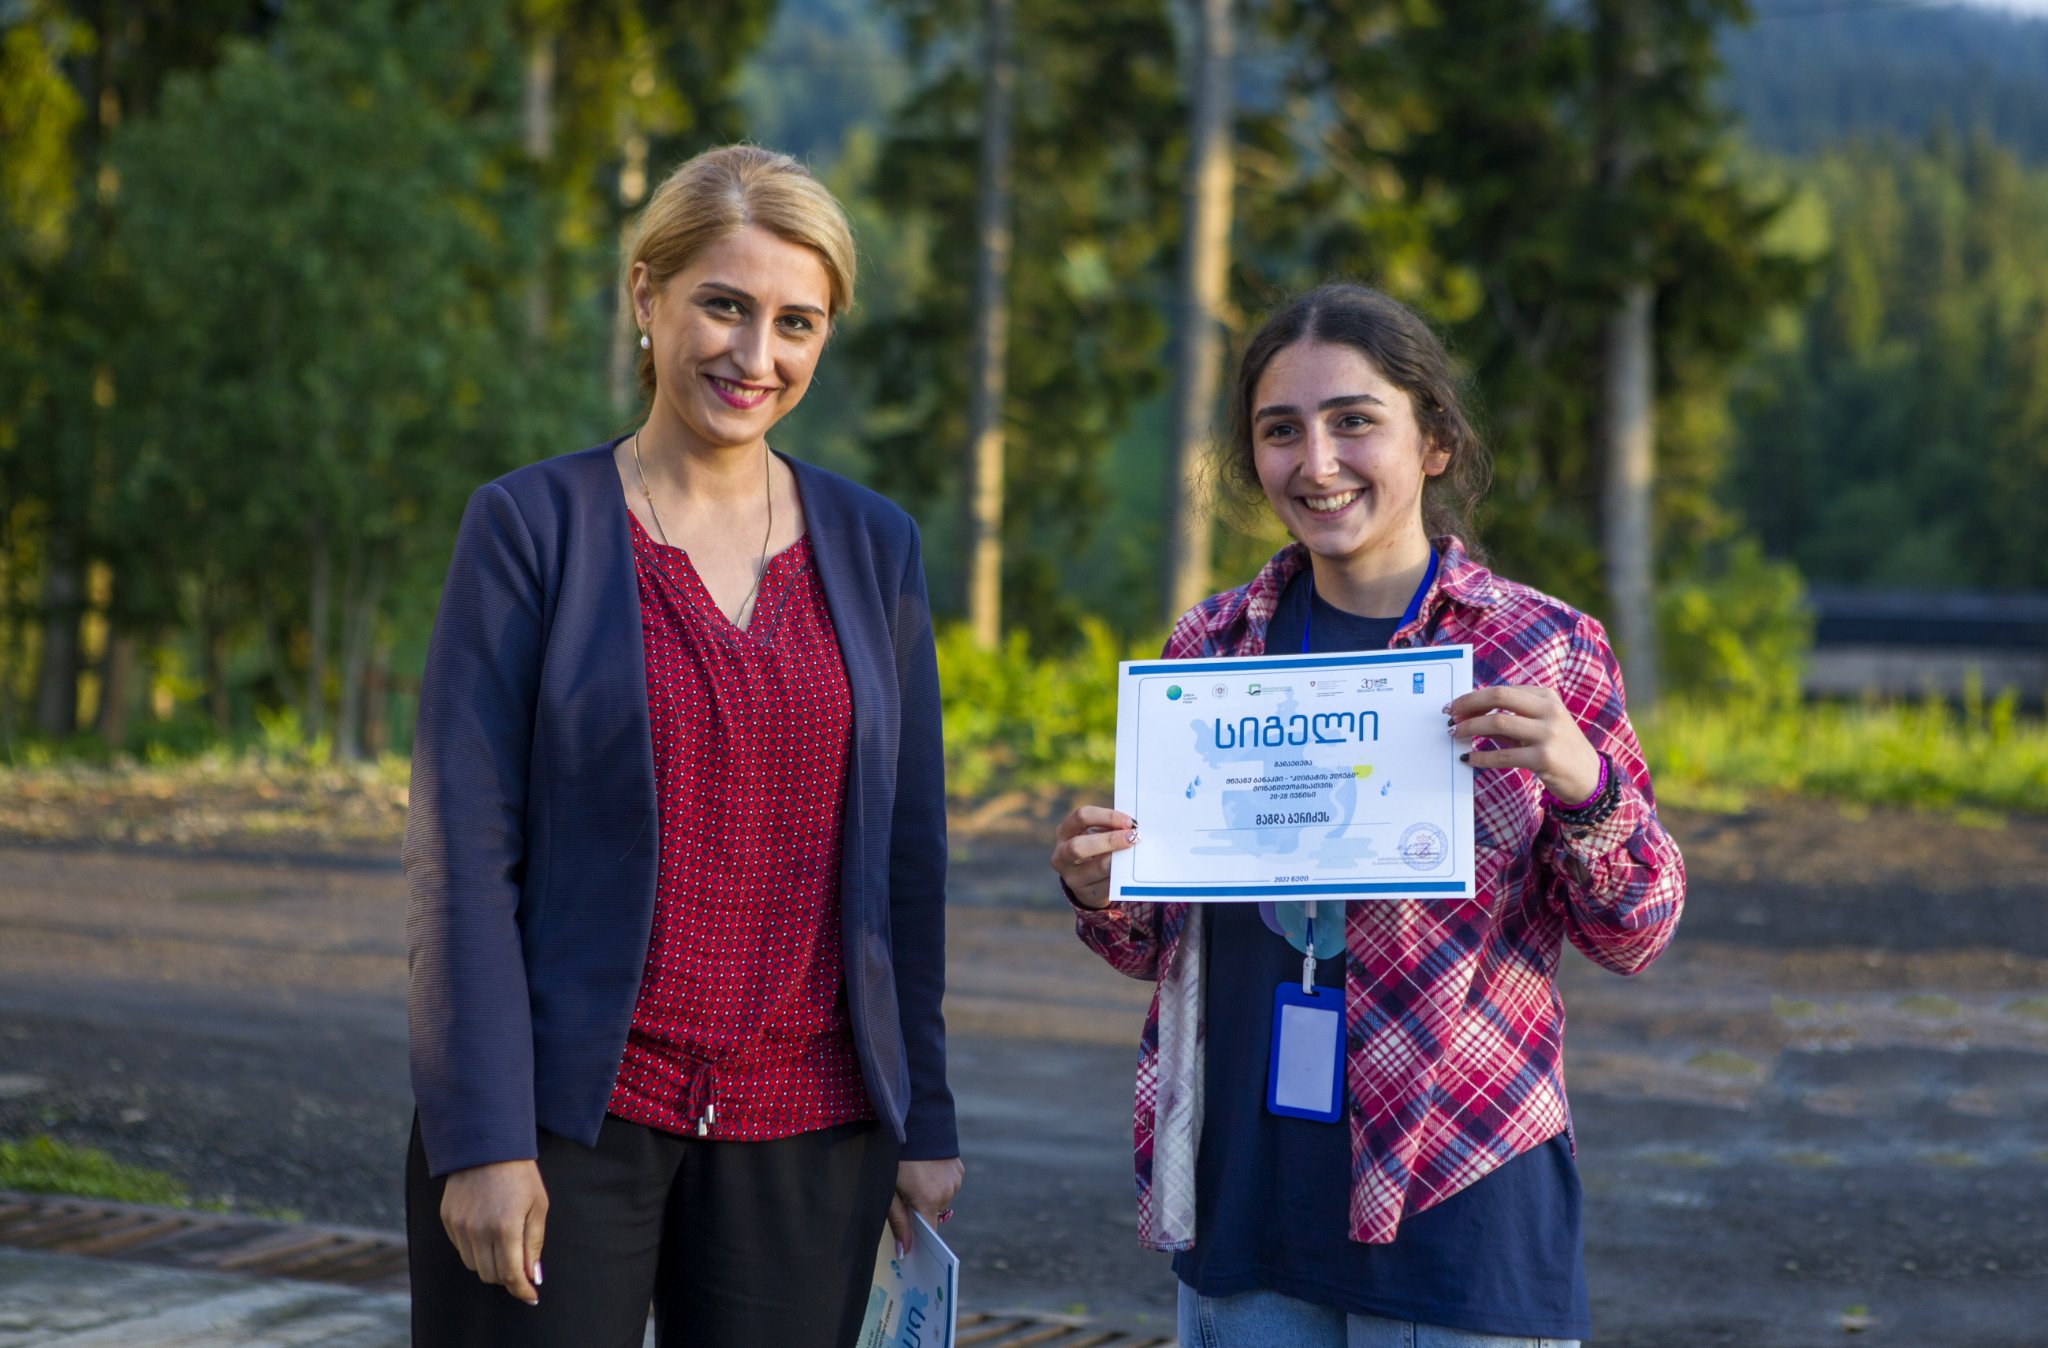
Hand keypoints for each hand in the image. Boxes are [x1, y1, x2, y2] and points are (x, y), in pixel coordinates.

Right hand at [440, 1159, 547, 1304]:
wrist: (487, 1146)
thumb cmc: (520, 1175)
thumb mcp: (538, 1206)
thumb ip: (534, 1244)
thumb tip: (533, 1276)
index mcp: (505, 1228)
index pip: (511, 1274)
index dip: (522, 1290)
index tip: (531, 1296)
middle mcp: (478, 1231)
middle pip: (491, 1276)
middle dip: (508, 1277)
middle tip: (521, 1267)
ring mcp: (459, 1226)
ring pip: (475, 1266)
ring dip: (491, 1265)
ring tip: (505, 1246)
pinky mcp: (447, 1220)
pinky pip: (462, 1250)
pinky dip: (476, 1251)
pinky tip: (487, 1234)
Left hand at [887, 1156, 964, 1253]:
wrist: (915, 1120)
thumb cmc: (896, 1158)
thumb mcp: (890, 1190)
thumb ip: (899, 1222)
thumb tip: (904, 1251)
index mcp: (929, 1200)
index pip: (930, 1232)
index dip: (921, 1238)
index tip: (913, 1243)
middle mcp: (947, 1192)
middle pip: (933, 1213)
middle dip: (920, 1207)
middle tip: (905, 1191)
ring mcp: (955, 1179)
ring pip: (941, 1198)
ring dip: (930, 1192)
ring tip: (916, 1174)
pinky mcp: (959, 1168)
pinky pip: (948, 1183)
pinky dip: (938, 1180)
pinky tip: (927, 1167)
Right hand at [1049, 805, 1137, 909]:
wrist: (1087, 883)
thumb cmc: (1096, 849)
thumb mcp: (1096, 835)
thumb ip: (1110, 829)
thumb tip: (1132, 828)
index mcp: (1064, 832)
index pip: (1081, 817)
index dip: (1107, 817)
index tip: (1129, 822)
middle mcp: (1061, 855)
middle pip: (1079, 846)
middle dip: (1110, 840)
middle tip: (1133, 837)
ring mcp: (1072, 878)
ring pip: (1098, 867)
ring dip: (1120, 858)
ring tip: (1136, 853)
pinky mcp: (1086, 894)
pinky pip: (1109, 884)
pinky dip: (1123, 875)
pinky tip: (1132, 870)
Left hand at [1447, 686, 1602, 804]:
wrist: (1589, 777)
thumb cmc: (1558, 748)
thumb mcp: (1540, 725)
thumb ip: (1511, 718)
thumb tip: (1470, 715)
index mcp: (1546, 697)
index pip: (1502, 690)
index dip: (1474, 697)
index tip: (1455, 705)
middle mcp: (1549, 710)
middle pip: (1499, 697)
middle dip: (1469, 704)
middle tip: (1449, 715)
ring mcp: (1548, 733)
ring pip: (1498, 723)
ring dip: (1470, 728)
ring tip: (1454, 735)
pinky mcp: (1544, 758)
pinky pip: (1503, 755)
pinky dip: (1481, 756)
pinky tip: (1469, 758)